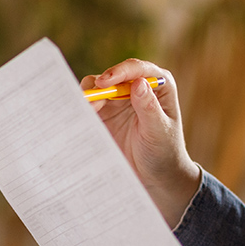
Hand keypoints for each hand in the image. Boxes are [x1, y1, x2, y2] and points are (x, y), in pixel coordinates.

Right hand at [81, 59, 200, 224]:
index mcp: (158, 86)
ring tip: (85, 111)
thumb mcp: (159, 132)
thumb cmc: (164, 152)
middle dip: (99, 85)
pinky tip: (79, 117)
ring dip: (88, 96)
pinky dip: (82, 108)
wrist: (155, 175)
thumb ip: (149, 108)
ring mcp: (119, 99)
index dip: (120, 71)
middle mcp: (137, 87)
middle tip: (88, 100)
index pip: (137, 69)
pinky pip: (89, 104)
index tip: (105, 82)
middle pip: (113, 76)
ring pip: (97, 88)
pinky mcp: (105, 113)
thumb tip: (138, 82)